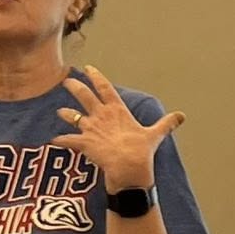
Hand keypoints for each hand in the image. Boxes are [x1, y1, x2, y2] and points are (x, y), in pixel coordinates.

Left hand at [50, 66, 184, 190]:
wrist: (129, 165)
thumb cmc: (141, 150)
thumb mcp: (155, 134)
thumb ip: (166, 123)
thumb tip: (181, 116)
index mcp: (117, 110)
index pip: (105, 88)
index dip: (96, 76)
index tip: (88, 68)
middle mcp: (101, 115)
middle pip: (83, 96)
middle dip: (74, 87)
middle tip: (66, 82)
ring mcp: (91, 128)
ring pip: (72, 116)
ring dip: (65, 114)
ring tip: (60, 112)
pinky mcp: (83, 143)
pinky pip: (68, 140)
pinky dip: (60, 140)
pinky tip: (53, 140)